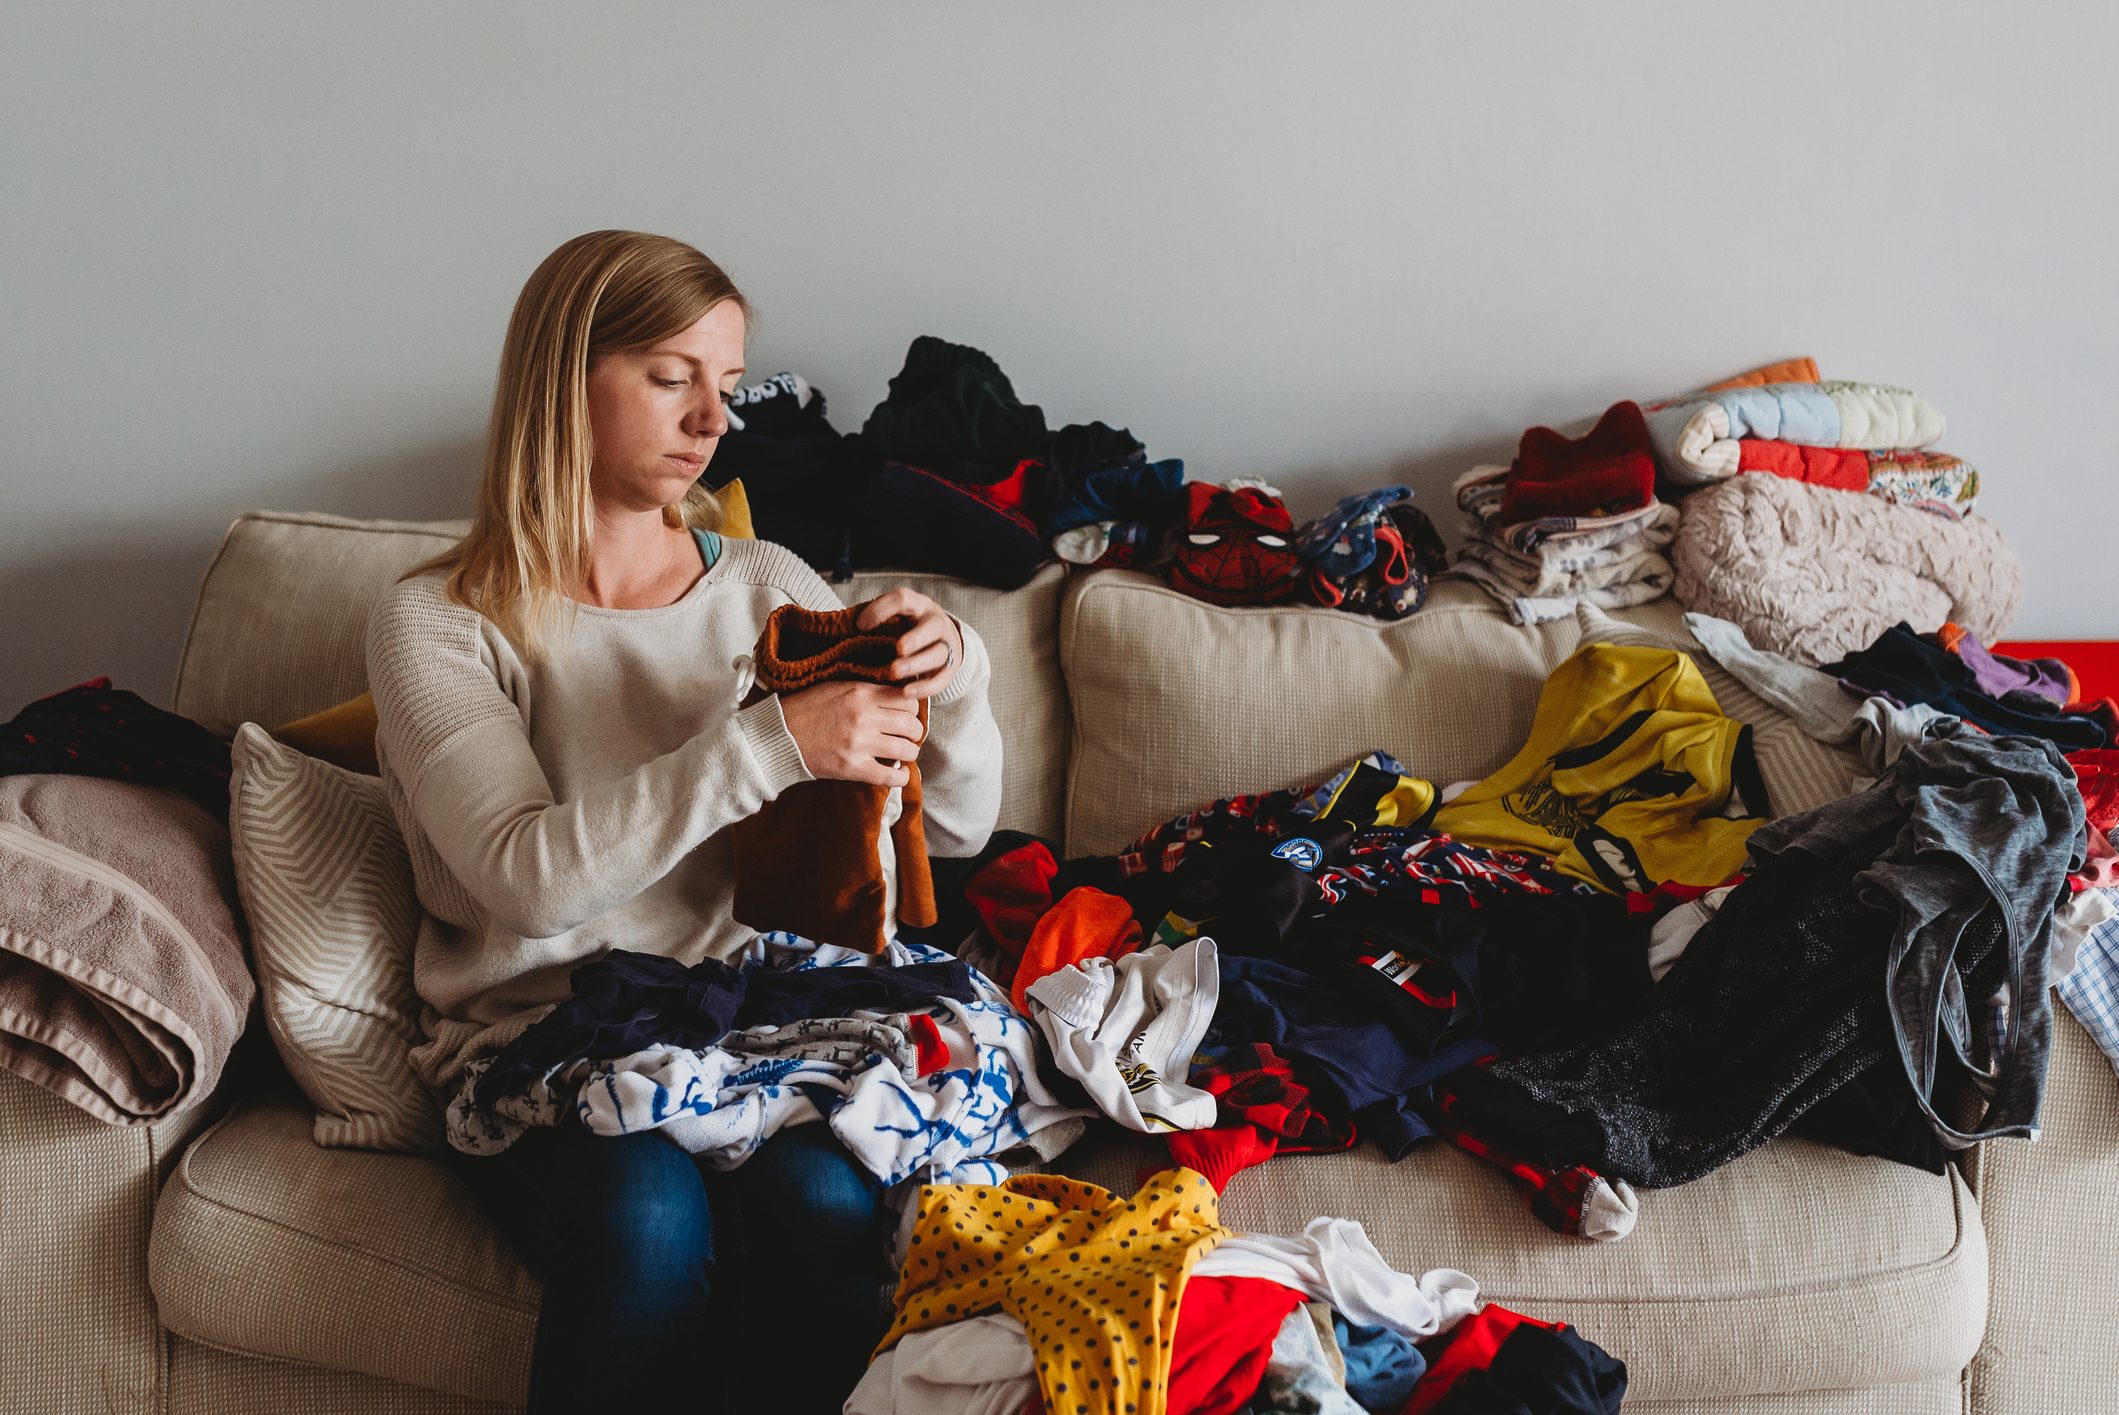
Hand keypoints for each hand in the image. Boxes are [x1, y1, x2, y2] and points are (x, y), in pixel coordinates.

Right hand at [779, 680, 922, 786]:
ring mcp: (860, 743)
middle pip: (911, 724)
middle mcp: (864, 716)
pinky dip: (902, 776)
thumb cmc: (806, 709)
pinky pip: (891, 775)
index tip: (906, 715)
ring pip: (907, 749)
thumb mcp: (836, 687)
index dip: (911, 709)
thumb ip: (866, 690)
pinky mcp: (853, 767)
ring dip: (910, 752)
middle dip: (914, 732)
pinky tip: (900, 773)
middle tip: (908, 736)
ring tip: (903, 753)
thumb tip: (895, 695)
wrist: (778, 736)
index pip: (907, 699)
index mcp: (861, 693)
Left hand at [859, 588, 963, 701]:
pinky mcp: (950, 668)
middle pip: (931, 627)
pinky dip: (924, 688)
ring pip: (938, 654)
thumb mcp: (893, 615)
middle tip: (897, 649)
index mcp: (917, 605)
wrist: (940, 637)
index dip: (882, 610)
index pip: (903, 599)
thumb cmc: (905, 626)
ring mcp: (946, 645)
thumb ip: (874, 619)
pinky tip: (905, 692)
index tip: (860, 625)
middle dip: (915, 639)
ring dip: (916, 664)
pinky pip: (941, 679)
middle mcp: (936, 622)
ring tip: (894, 672)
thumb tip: (845, 628)